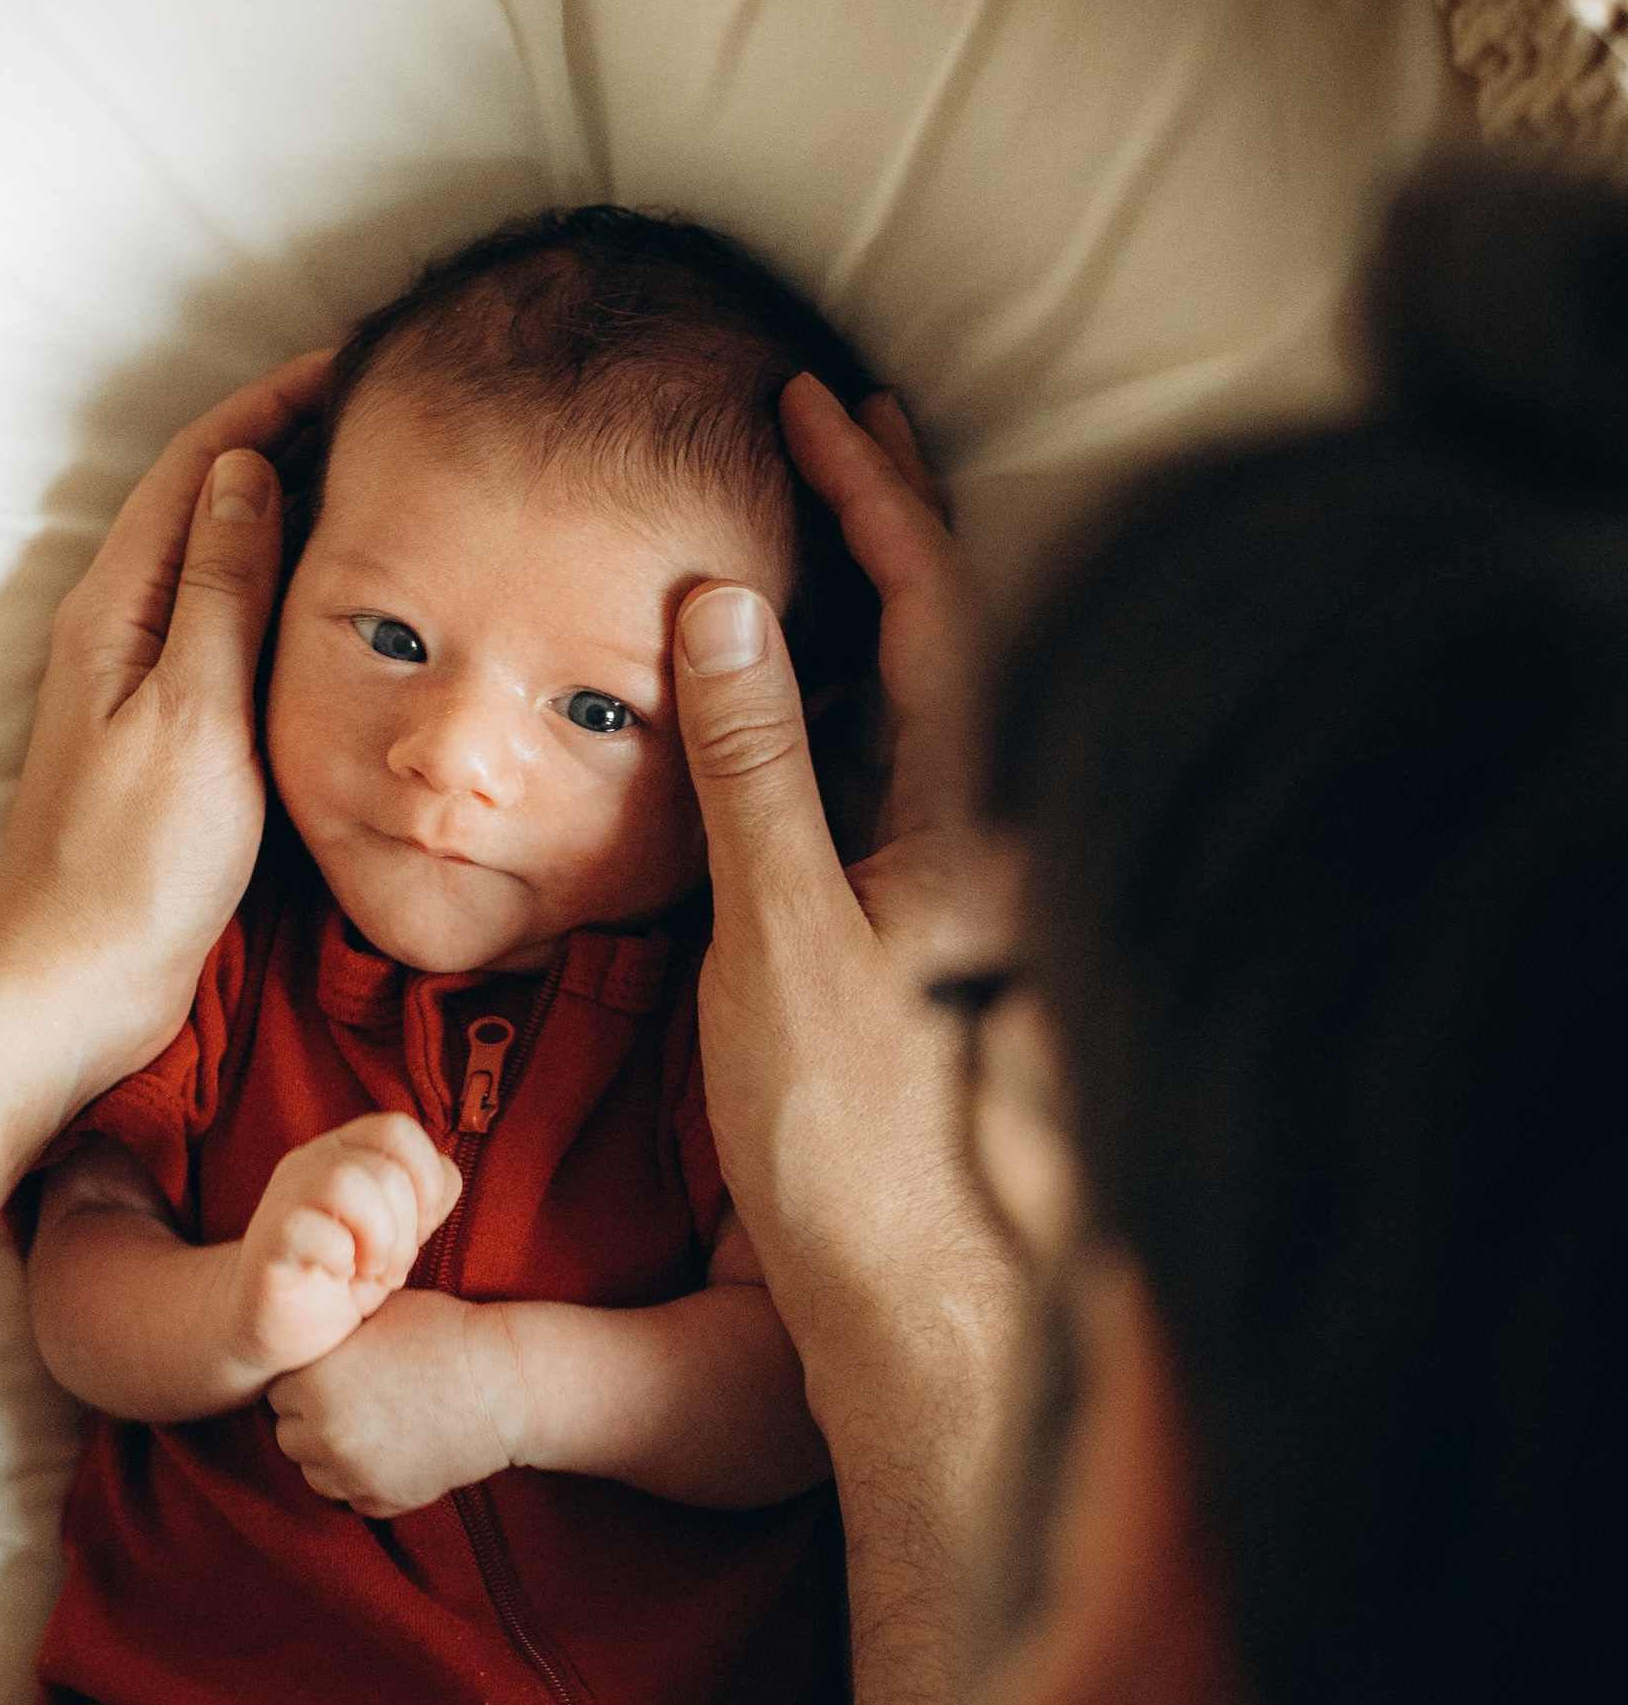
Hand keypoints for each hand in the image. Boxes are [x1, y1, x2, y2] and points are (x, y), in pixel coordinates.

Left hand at [0, 352, 334, 1119]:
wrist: (71, 990)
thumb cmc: (129, 869)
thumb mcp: (195, 717)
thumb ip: (224, 593)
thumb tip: (247, 472)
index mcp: (118, 609)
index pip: (199, 463)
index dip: (275, 401)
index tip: (357, 363)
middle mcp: (120, 629)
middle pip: (208, 497)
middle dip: (290, 438)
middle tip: (391, 410)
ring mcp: (139, 681)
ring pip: (221, 560)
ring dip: (291, 510)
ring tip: (385, 481)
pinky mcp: (165, 734)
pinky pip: (229, 626)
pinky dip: (285, 589)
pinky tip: (343, 604)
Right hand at [231, 1119, 460, 1381]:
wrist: (283, 1325)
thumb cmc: (347, 1274)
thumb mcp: (400, 1232)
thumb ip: (427, 1200)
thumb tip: (445, 1177)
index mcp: (347, 1149)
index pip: (398, 1130)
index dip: (426, 1180)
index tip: (419, 1230)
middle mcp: (312, 1161)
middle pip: (385, 1167)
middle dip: (406, 1229)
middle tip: (392, 1268)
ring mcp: (285, 1197)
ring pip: (348, 1183)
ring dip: (379, 1240)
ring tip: (371, 1272)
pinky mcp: (269, 1241)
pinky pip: (312, 1230)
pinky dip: (341, 1258)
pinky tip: (337, 1276)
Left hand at [268, 1290, 519, 1515]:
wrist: (502, 1383)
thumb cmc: (444, 1335)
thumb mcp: (378, 1314)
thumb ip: (333, 1334)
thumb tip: (308, 1330)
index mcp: (312, 1381)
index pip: (276, 1393)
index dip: (303, 1382)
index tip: (331, 1374)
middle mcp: (322, 1432)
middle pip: (288, 1436)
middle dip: (311, 1421)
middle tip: (351, 1402)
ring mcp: (352, 1472)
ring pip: (314, 1474)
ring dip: (331, 1456)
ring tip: (369, 1429)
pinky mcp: (383, 1500)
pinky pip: (351, 1499)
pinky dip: (363, 1481)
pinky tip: (390, 1452)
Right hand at [676, 375, 1017, 1465]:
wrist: (903, 1303)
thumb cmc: (850, 1139)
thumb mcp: (777, 934)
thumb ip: (752, 764)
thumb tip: (721, 602)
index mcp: (973, 818)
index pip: (930, 606)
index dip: (869, 491)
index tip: (807, 401)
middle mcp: (982, 836)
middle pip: (941, 635)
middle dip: (879, 520)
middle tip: (825, 417)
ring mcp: (950, 884)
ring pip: (908, 705)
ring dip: (850, 603)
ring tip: (796, 509)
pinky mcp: (910, 936)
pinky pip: (875, 776)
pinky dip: (826, 700)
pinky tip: (775, 678)